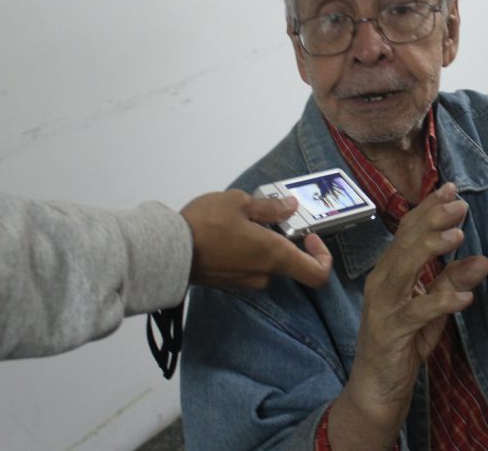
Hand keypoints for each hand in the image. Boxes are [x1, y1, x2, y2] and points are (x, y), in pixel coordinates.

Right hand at [180, 190, 332, 289]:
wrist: (165, 251)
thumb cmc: (206, 224)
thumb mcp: (240, 203)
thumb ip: (270, 208)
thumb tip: (291, 207)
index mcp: (275, 256)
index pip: (318, 274)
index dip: (322, 256)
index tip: (309, 235)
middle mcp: (264, 274)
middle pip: (288, 262)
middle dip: (281, 238)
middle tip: (265, 216)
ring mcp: (245, 282)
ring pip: (265, 263)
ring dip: (260, 243)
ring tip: (240, 220)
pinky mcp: (228, 283)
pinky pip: (247, 266)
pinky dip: (245, 251)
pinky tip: (226, 233)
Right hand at [330, 183, 487, 448]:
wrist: (377, 388)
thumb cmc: (404, 342)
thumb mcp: (434, 308)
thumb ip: (452, 282)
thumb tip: (482, 258)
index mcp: (391, 270)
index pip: (409, 231)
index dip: (429, 209)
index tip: (452, 189)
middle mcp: (382, 281)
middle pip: (406, 243)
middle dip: (432, 220)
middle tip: (459, 204)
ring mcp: (383, 305)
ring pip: (405, 269)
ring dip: (431, 250)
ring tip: (458, 235)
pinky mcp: (390, 331)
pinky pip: (416, 313)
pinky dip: (440, 302)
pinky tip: (464, 296)